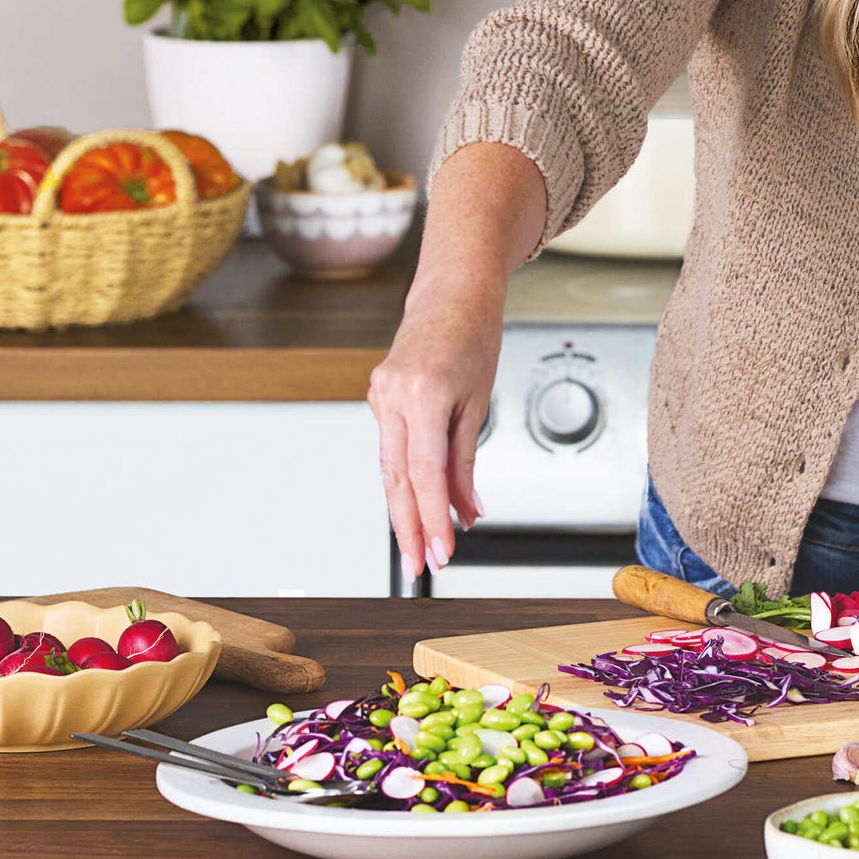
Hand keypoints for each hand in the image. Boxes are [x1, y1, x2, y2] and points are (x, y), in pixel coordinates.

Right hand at [368, 297, 497, 580]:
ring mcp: (380, 393)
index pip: (425, 474)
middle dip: (409, 528)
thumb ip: (466, 461)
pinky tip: (420, 499)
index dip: (433, 519)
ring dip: (405, 509)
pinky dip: (406, 475)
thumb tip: (467, 511)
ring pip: (389, 466)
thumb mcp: (479, 400)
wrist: (451, 291)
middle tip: (420, 567)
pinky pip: (392, 445)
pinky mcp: (378, 394)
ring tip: (420, 546)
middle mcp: (393, 394)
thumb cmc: (474, 334)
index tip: (443, 552)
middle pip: (396, 479)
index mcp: (424, 393)